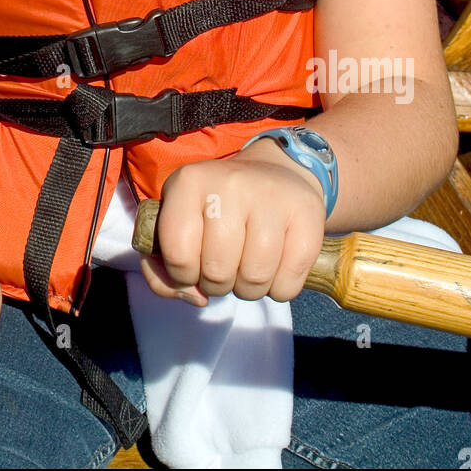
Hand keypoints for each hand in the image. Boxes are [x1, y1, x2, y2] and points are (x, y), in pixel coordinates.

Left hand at [140, 140, 326, 305]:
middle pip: (218, 271)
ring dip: (249, 289)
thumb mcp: (179, 224)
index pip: (177, 253)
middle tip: (225, 267)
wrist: (276, 174)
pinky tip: (275, 266)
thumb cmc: (218, 210)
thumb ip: (162, 270)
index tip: (192, 267)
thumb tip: (193, 297)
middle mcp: (230, 183)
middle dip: (218, 284)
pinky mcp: (307, 215)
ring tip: (248, 267)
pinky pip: (288, 283)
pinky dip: (279, 288)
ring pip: (255, 279)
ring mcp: (271, 197)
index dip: (183, 276)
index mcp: (189, 182)